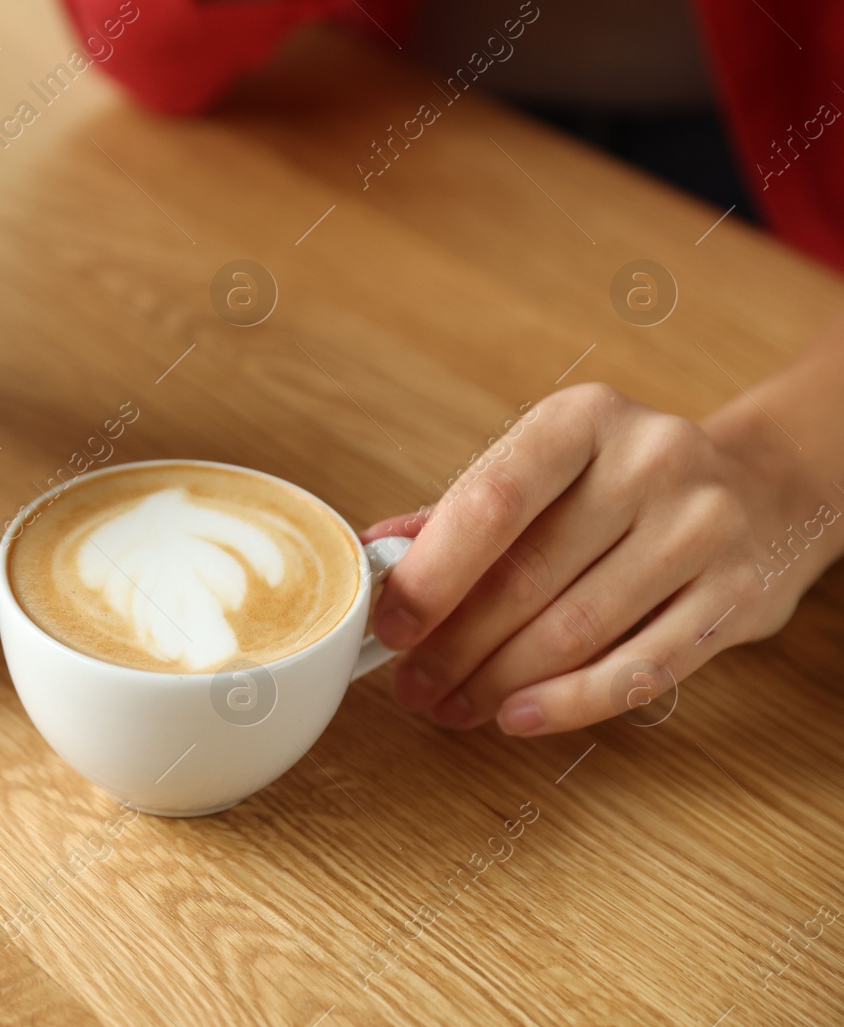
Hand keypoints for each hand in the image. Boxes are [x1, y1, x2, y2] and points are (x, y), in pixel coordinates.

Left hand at [361, 382, 817, 734]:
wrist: (761, 488)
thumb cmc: (622, 485)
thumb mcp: (547, 472)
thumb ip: (461, 513)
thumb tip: (375, 554)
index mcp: (583, 420)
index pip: (491, 501)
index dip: (432, 574)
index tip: (391, 625)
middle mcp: (650, 461)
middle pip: (528, 576)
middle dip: (455, 644)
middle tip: (413, 685)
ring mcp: (703, 526)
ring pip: (577, 629)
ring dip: (500, 681)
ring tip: (453, 706)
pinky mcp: (740, 593)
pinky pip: (641, 668)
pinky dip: (569, 703)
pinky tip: (517, 717)